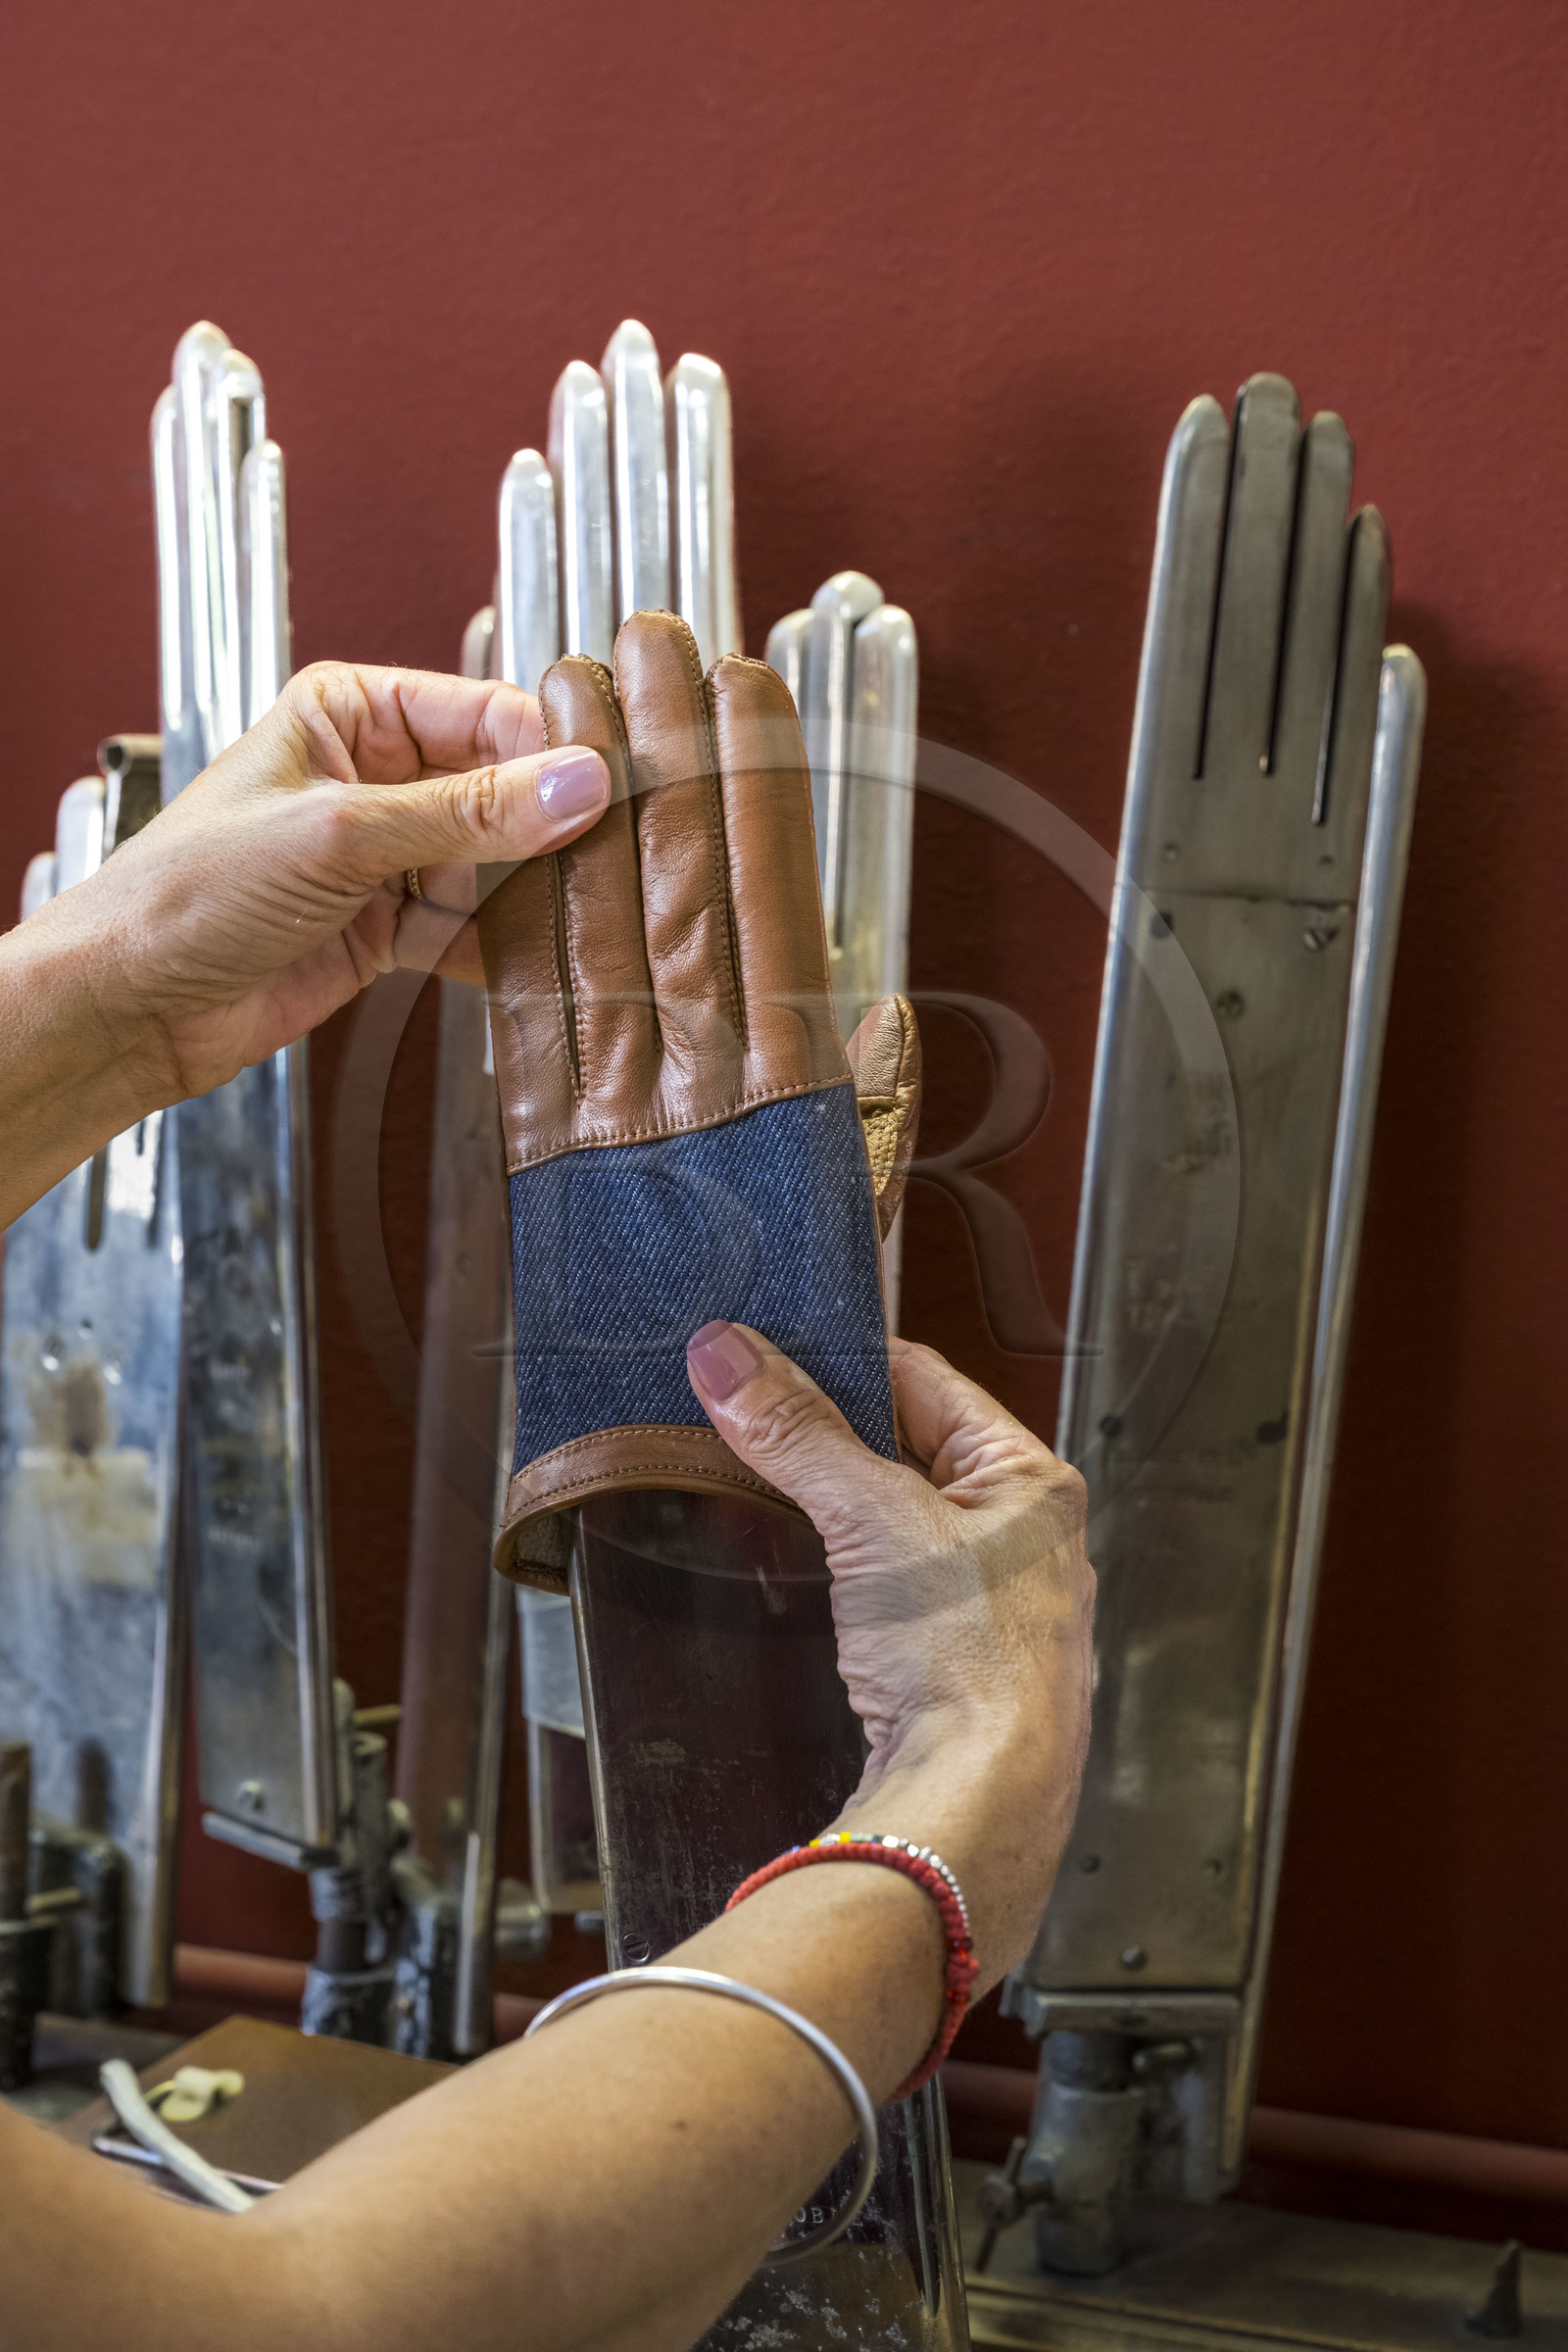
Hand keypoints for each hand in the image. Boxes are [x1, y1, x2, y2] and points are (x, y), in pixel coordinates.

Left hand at [28, 659, 610, 1105]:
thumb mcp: (339, 836)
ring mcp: (387, 853)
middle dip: (557, 825)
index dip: (553, 752)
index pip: (487, 713)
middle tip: (621, 857)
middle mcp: (376, 774)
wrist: (131, 1005)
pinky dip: (509, 945)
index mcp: (353, 711)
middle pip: (504, 787)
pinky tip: (549, 961)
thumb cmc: (188, 892)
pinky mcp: (390, 926)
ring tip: (596, 913)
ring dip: (541, 890)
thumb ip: (466, 814)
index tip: (615, 791)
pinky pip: (473, 926)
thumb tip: (577, 783)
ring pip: (497, 861)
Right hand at [685, 1321, 1094, 1983]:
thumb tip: (729, 1355)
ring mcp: (991, 1603)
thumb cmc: (970, 1664)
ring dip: (831, 1500)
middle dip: (827, 1433)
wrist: (978, 1805)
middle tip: (746, 1409)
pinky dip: (842, 1564)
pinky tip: (802, 1565)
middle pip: (907, 1448)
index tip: (766, 1346)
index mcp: (1031, 1482)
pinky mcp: (952, 1660)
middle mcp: (1023, 1538)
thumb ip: (797, 1433)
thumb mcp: (873, 1517)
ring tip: (760, 1476)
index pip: (926, 1380)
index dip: (843, 1358)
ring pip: (894, 1517)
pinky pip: (888, 1582)